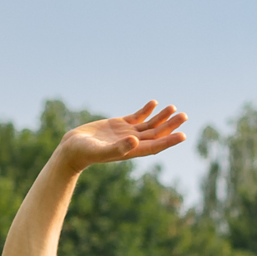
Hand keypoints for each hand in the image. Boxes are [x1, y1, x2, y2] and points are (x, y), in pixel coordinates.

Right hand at [55, 101, 187, 170]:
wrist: (72, 149)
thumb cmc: (84, 153)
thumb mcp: (100, 151)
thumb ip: (118, 148)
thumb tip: (135, 141)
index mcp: (131, 151)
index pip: (155, 146)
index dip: (169, 141)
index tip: (183, 135)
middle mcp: (132, 142)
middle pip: (156, 134)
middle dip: (170, 125)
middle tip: (184, 116)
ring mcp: (126, 133)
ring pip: (148, 125)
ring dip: (161, 117)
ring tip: (174, 108)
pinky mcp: (118, 125)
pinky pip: (136, 117)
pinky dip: (146, 110)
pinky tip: (154, 103)